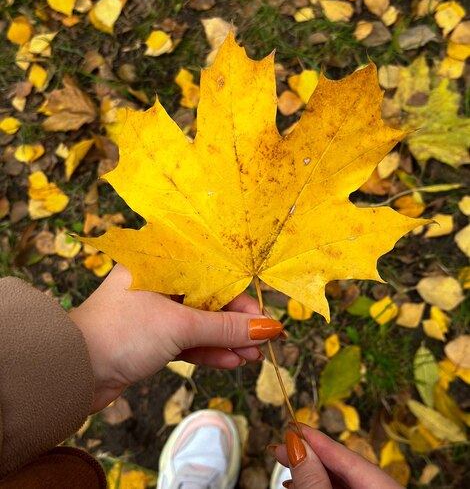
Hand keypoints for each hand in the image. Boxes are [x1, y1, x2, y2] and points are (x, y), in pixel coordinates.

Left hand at [69, 264, 281, 412]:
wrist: (73, 372)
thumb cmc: (122, 332)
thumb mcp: (180, 325)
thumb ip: (226, 327)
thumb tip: (269, 329)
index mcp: (159, 261)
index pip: (211, 272)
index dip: (240, 294)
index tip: (263, 317)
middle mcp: (157, 281)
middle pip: (207, 298)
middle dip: (236, 323)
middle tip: (262, 342)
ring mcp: (153, 311)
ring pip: (198, 321)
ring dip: (225, 340)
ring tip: (253, 358)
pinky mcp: (150, 337)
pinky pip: (185, 340)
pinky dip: (206, 351)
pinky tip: (231, 362)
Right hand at [272, 426, 403, 488]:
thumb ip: (313, 479)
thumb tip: (296, 444)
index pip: (350, 457)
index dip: (319, 440)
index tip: (292, 425)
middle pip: (348, 468)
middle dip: (312, 456)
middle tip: (280, 446)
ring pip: (345, 482)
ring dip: (314, 473)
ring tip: (287, 467)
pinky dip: (323, 486)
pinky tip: (302, 485)